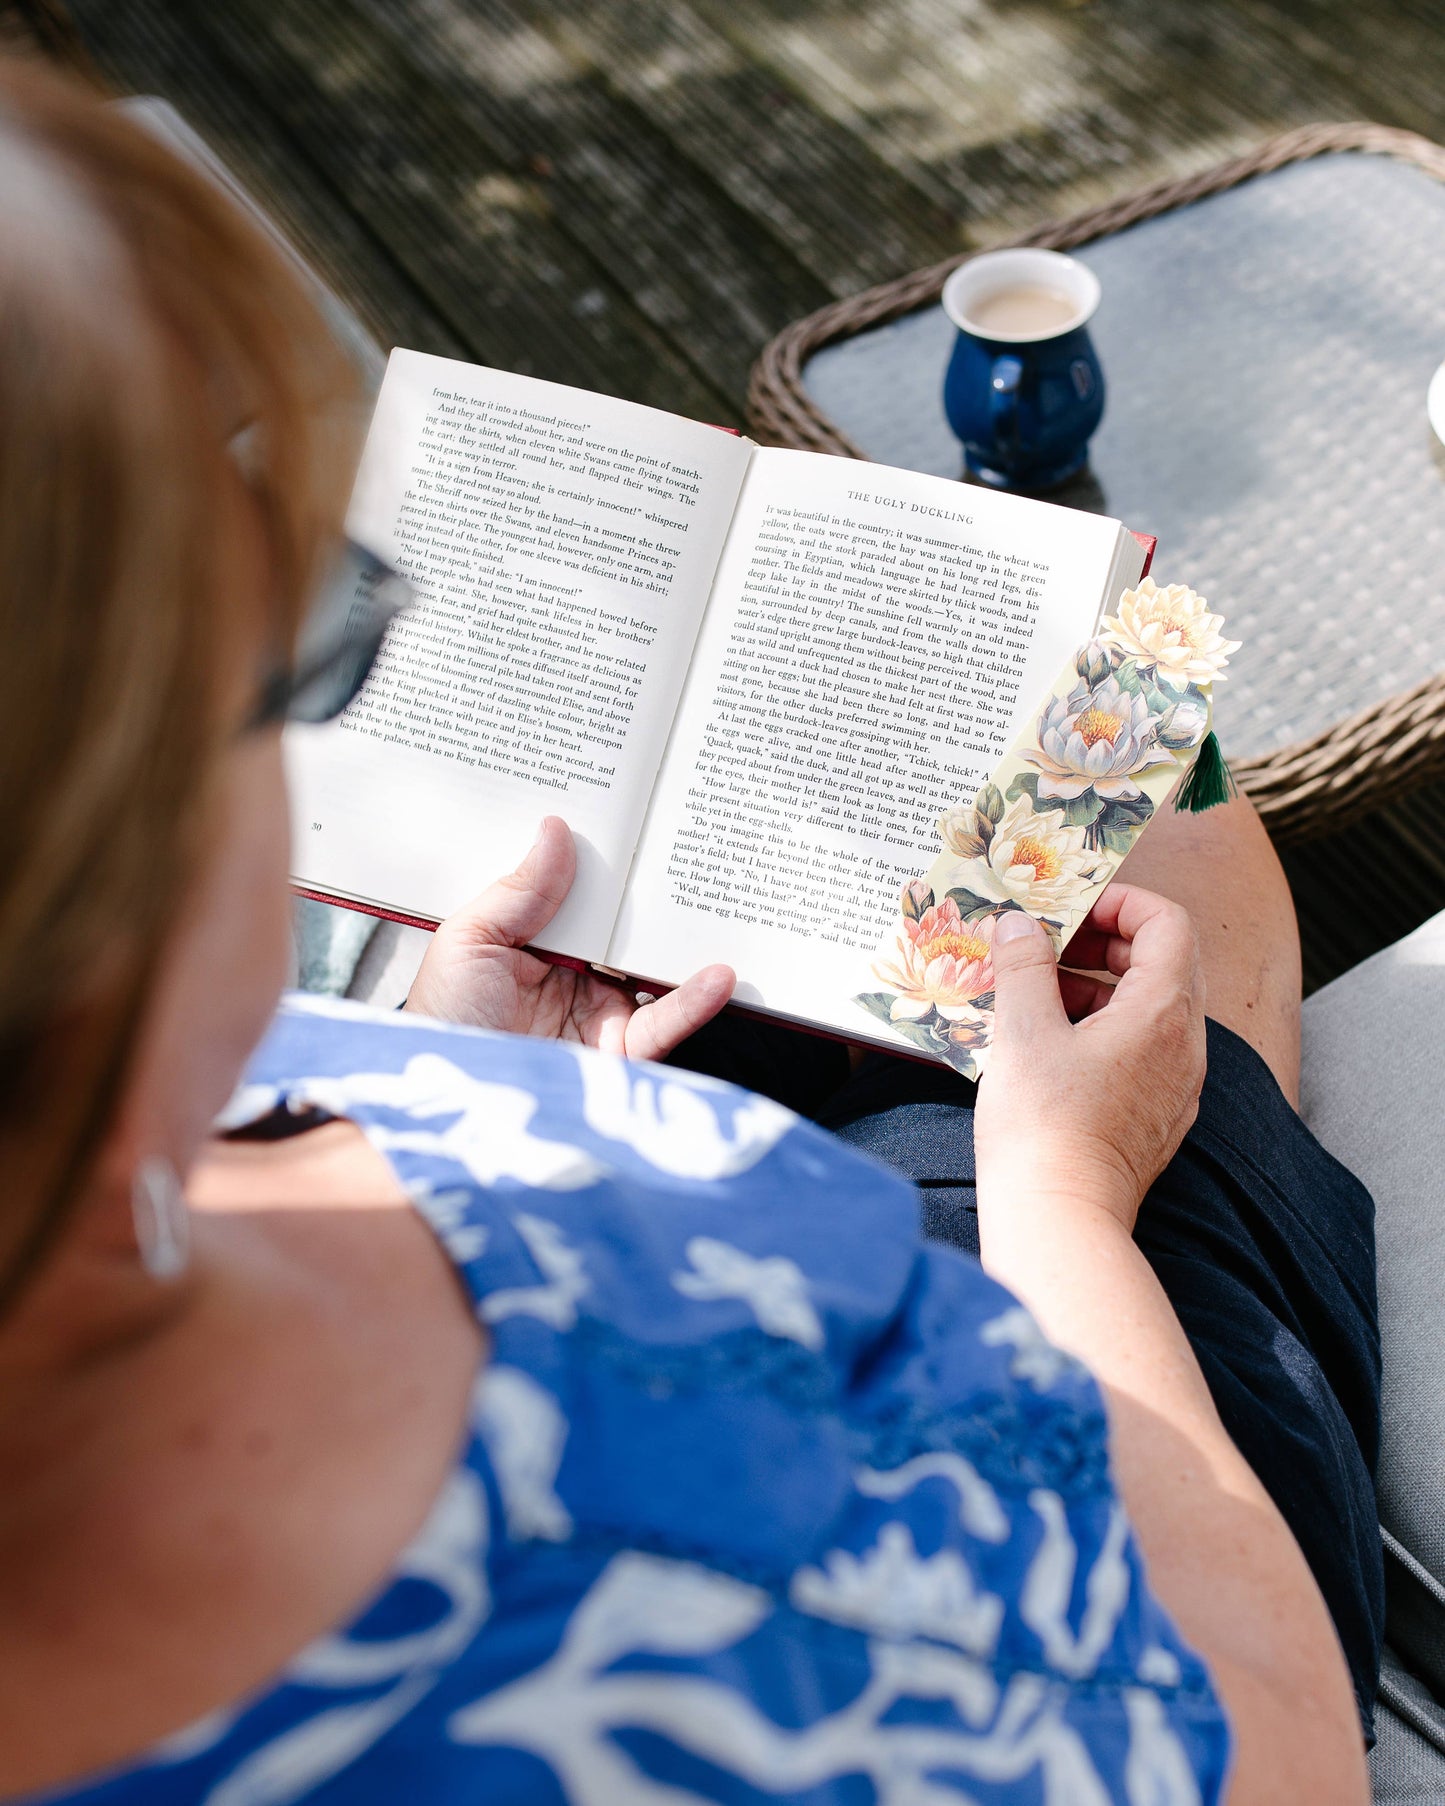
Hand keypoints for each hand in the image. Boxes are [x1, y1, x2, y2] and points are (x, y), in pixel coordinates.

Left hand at [404, 817, 734, 1059]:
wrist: (447, 1108)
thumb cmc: (443, 1024)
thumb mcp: (468, 942)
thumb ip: (519, 891)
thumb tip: (557, 831)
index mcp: (535, 944)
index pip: (580, 895)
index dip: (605, 861)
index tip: (633, 817)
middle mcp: (573, 976)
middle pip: (625, 926)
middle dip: (656, 891)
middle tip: (688, 845)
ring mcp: (601, 1013)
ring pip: (653, 968)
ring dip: (685, 940)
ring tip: (718, 903)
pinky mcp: (620, 1053)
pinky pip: (664, 1022)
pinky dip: (695, 1001)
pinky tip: (719, 976)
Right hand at [974, 885, 1205, 1234]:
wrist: (1060, 1222)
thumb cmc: (1044, 1128)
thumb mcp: (1023, 1031)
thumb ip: (1024, 966)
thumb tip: (1020, 926)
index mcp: (1162, 1014)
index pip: (1167, 924)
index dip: (1120, 902)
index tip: (1069, 908)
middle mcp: (1184, 1046)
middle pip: (1163, 963)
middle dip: (1103, 941)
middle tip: (1046, 942)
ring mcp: (1176, 1085)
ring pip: (1150, 1009)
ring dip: (1097, 985)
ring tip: (1035, 991)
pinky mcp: (1156, 1117)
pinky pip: (1141, 1050)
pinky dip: (1102, 1027)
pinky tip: (1047, 1042)